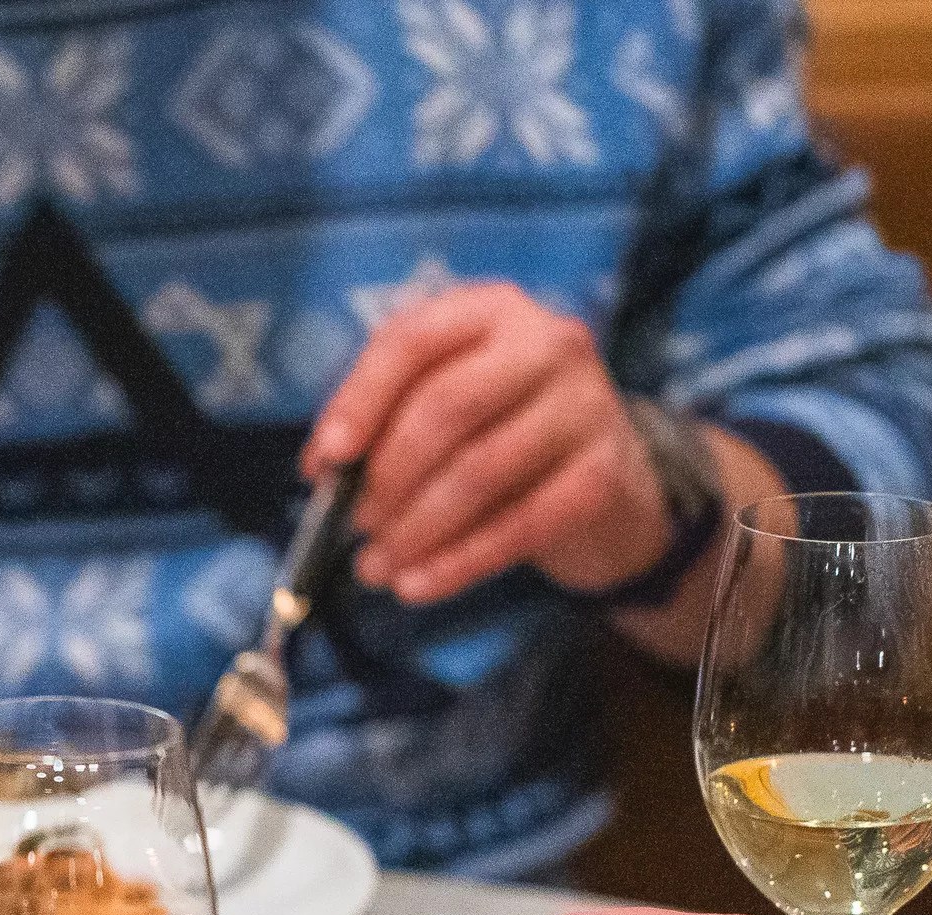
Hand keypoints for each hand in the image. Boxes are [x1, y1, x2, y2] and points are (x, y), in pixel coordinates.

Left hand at [302, 283, 672, 607]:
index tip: (327, 459)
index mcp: (491, 311)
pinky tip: (418, 585)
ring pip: (480, 471)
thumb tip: (324, 468)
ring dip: (415, 528)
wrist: (607, 485)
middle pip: (448, 405)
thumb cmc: (503, 436)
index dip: (361, 400)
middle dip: (388, 474)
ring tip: (376, 565)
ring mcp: (585, 406)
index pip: (413, 339)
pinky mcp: (604, 474)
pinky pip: (520, 525)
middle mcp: (547, 343)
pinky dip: (459, 563)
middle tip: (355, 522)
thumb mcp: (446, 408)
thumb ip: (385, 422)